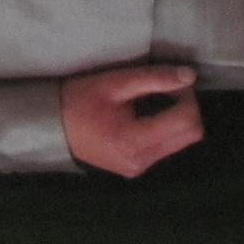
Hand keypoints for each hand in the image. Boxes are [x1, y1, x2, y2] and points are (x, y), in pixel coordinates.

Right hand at [60, 63, 202, 176]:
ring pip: (182, 142)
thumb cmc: (80, 100)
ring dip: (179, 117)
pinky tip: (148, 114)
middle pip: (190, 135)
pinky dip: (167, 128)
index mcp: (133, 141)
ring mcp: (140, 168)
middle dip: (187, 106)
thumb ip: (154, 78)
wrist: (53, 126)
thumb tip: (189, 75)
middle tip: (169, 87)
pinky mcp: (137, 167)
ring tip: (156, 99)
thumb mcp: (115, 82)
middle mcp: (141, 161)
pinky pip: (167, 147)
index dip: (187, 96)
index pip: (185, 121)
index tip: (174, 80)